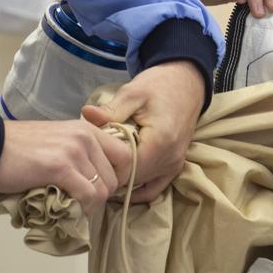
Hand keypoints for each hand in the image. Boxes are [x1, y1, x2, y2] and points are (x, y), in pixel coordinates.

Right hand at [0, 120, 129, 214]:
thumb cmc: (17, 147)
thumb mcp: (57, 139)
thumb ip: (78, 153)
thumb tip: (91, 180)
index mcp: (86, 129)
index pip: (125, 155)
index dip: (118, 177)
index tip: (101, 189)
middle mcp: (85, 137)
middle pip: (115, 177)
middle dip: (102, 196)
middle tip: (82, 204)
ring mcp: (74, 151)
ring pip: (103, 190)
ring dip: (90, 205)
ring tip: (73, 209)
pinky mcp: (60, 167)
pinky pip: (87, 195)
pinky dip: (81, 209)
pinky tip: (68, 210)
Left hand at [80, 60, 203, 201]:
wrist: (186, 83)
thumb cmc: (159, 85)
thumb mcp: (133, 93)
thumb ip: (111, 109)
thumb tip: (85, 114)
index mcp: (159, 143)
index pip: (124, 169)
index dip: (104, 165)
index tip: (89, 155)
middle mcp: (169, 160)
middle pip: (131, 180)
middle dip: (110, 173)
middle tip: (91, 161)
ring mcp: (174, 166)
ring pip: (140, 186)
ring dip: (121, 179)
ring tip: (103, 167)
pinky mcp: (175, 167)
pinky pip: (154, 189)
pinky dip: (137, 188)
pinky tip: (120, 180)